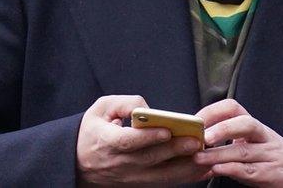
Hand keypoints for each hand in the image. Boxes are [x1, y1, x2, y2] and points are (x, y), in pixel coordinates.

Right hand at [76, 95, 211, 185]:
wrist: (78, 160)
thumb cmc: (93, 130)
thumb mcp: (101, 108)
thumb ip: (125, 103)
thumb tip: (147, 108)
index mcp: (107, 141)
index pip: (128, 141)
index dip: (148, 137)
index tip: (167, 130)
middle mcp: (119, 162)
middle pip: (149, 158)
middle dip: (174, 150)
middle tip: (196, 141)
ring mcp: (130, 176)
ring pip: (160, 175)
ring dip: (184, 167)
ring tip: (204, 156)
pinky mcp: (139, 183)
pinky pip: (163, 182)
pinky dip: (183, 178)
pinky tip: (201, 170)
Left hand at [194, 99, 282, 187]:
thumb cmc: (267, 154)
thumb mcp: (251, 140)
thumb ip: (228, 136)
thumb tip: (193, 138)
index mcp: (253, 124)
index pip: (234, 108)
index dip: (214, 112)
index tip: (196, 120)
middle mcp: (262, 136)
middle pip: (246, 124)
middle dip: (223, 129)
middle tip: (203, 136)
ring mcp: (268, 155)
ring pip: (243, 151)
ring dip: (218, 154)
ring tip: (198, 158)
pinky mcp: (269, 174)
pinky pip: (250, 170)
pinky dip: (231, 169)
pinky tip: (216, 170)